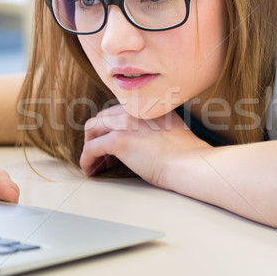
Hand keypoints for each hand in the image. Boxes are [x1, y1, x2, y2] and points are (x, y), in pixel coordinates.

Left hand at [79, 105, 209, 186]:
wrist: (190, 163)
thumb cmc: (186, 154)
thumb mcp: (172, 128)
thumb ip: (155, 126)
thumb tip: (144, 140)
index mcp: (146, 107)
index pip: (118, 111)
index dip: (111, 128)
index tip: (112, 144)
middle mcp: (133, 110)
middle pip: (102, 117)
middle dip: (97, 135)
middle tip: (102, 155)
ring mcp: (125, 124)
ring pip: (92, 128)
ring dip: (90, 145)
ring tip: (95, 163)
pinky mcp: (118, 141)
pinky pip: (91, 148)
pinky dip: (86, 159)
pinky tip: (90, 169)